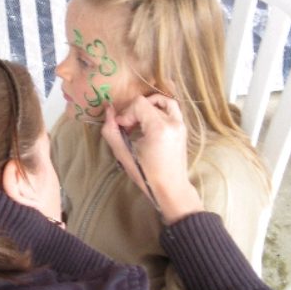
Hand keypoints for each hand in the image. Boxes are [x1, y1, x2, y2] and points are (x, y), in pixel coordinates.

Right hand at [101, 94, 202, 222]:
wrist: (171, 188)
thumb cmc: (146, 175)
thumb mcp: (123, 155)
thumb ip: (111, 131)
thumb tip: (108, 109)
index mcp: (160, 128)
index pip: (139, 104)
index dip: (126, 113)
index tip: (121, 128)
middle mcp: (173, 122)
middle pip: (148, 102)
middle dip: (133, 112)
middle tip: (126, 128)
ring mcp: (180, 124)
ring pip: (162, 101)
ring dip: (147, 106)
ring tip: (138, 121)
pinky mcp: (182, 128)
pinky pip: (171, 108)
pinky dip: (158, 109)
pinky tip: (149, 122)